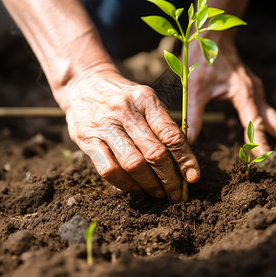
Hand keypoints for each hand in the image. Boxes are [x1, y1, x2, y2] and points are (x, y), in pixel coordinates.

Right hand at [63, 71, 199, 201]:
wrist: (82, 82)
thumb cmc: (122, 97)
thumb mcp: (144, 99)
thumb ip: (162, 124)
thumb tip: (183, 159)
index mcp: (146, 99)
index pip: (171, 134)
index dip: (186, 160)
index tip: (193, 177)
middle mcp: (126, 111)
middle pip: (155, 153)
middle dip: (170, 178)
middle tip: (176, 193)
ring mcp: (105, 125)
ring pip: (133, 164)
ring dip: (150, 184)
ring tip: (159, 193)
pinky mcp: (87, 139)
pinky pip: (109, 169)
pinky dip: (125, 184)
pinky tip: (134, 187)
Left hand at [187, 36, 275, 153]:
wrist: (211, 35)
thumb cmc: (202, 59)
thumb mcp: (194, 90)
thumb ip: (193, 116)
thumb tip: (189, 140)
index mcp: (244, 93)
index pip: (256, 123)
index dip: (261, 143)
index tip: (268, 159)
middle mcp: (254, 92)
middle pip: (275, 118)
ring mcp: (253, 89)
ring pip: (269, 114)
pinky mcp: (248, 88)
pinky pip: (256, 109)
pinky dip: (257, 121)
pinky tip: (242, 128)